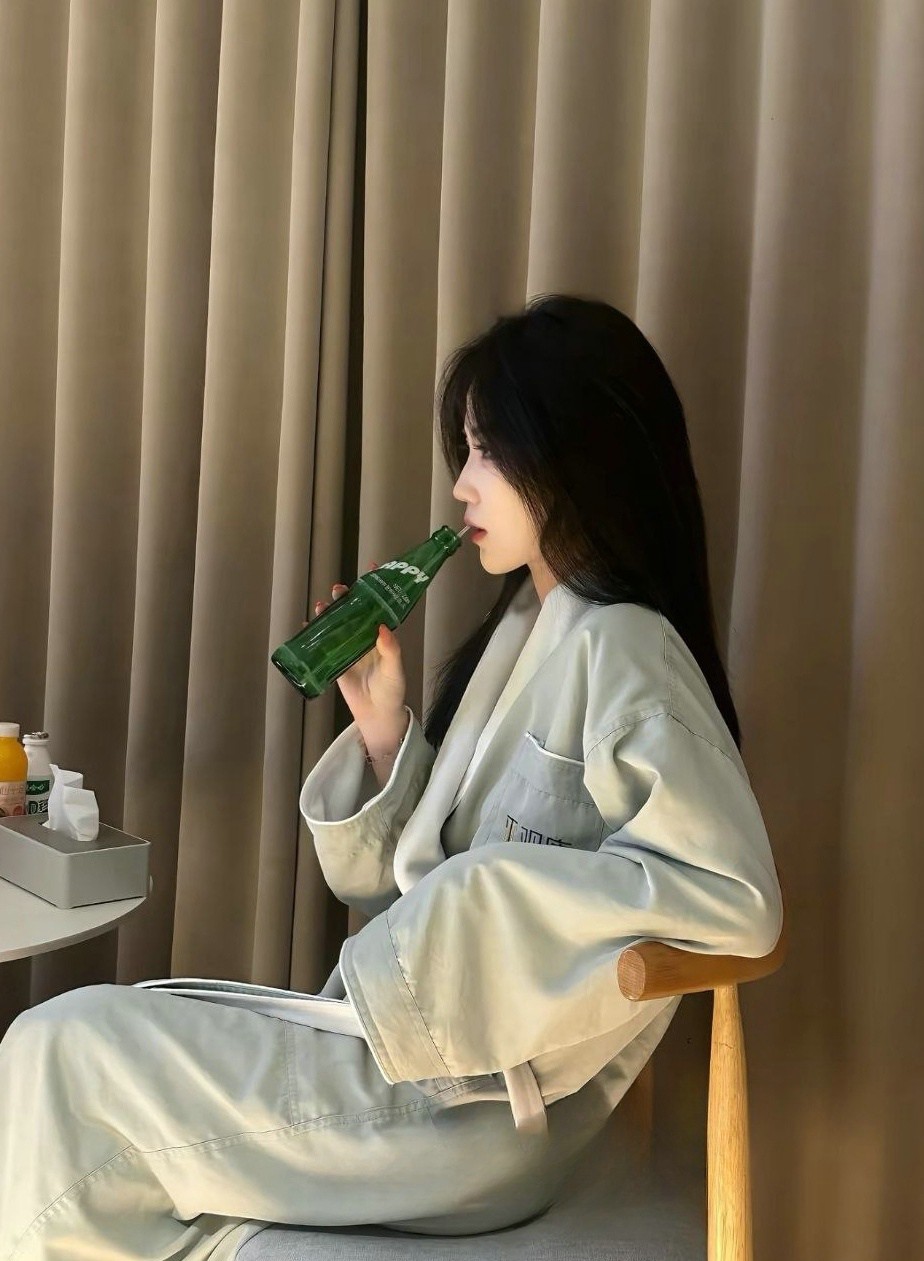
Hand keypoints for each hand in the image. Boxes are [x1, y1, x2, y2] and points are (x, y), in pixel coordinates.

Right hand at [307, 563, 405, 724]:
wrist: (377, 715)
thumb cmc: (391, 691)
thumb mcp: (394, 669)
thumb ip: (391, 650)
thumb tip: (383, 627)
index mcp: (382, 636)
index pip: (379, 607)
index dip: (375, 589)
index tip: (371, 569)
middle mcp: (365, 638)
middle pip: (354, 612)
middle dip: (346, 598)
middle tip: (339, 589)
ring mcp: (349, 649)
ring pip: (338, 624)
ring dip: (330, 613)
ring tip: (323, 605)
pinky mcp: (336, 661)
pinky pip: (324, 644)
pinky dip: (315, 633)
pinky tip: (308, 624)